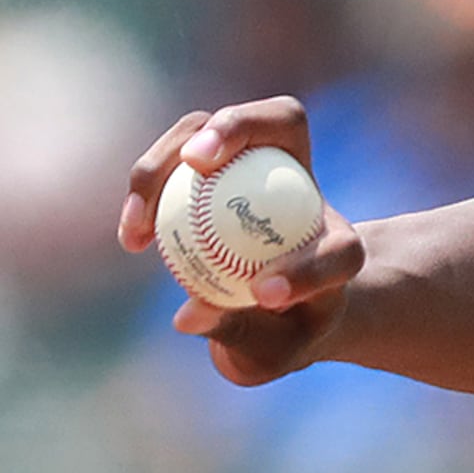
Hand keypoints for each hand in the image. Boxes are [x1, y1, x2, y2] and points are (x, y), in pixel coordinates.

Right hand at [118, 97, 363, 386]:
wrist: (274, 310)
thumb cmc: (280, 333)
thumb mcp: (272, 353)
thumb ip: (240, 338)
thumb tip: (187, 317)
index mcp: (342, 243)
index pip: (341, 250)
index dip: (310, 270)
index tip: (265, 298)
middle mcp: (303, 181)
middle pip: (285, 120)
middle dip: (239, 126)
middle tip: (194, 163)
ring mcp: (254, 160)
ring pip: (210, 126)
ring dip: (167, 158)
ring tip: (139, 223)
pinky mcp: (208, 160)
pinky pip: (171, 156)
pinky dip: (146, 186)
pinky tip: (131, 235)